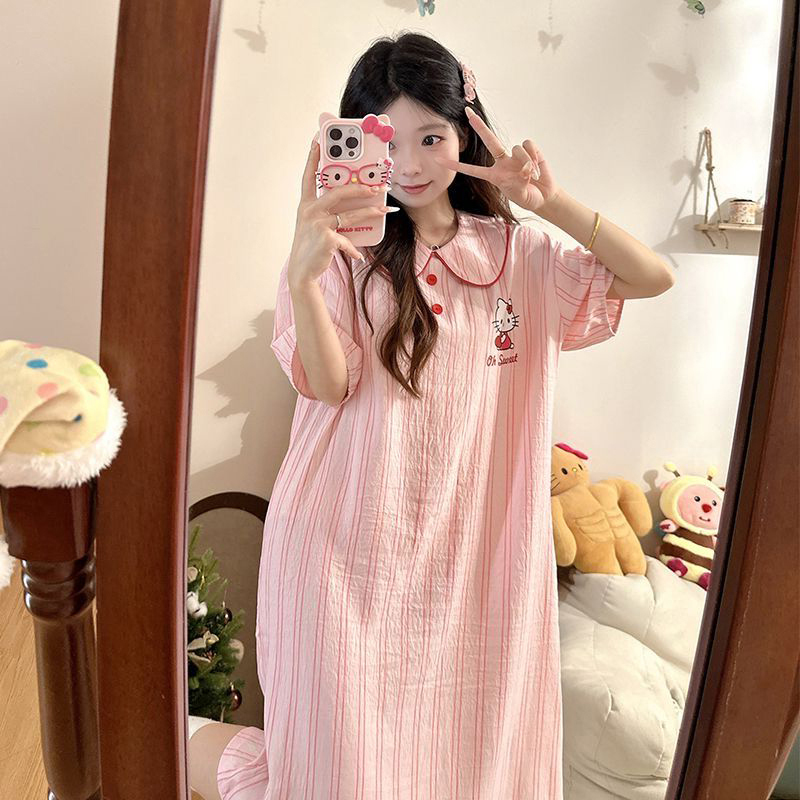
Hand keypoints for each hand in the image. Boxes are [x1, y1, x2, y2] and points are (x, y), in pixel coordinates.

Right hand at [288, 136, 391, 286]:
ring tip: (385, 211)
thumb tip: (351, 205)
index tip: (317, 140)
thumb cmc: (310, 247)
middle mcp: (310, 211)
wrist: (301, 271)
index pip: (309, 176)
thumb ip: (326, 213)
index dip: (312, 158)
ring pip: (350, 214)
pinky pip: (347, 240)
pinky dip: (353, 249)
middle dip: (361, 188)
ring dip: (371, 212)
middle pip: (339, 192)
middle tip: (377, 187)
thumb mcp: (313, 225)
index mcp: (306, 205)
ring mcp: (317, 224)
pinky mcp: (327, 239)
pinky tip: (358, 256)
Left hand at [433, 106, 560, 213]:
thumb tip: (524, 168)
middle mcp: (502, 161)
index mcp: (494, 175)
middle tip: (468, 112)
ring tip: (531, 175)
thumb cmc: (527, 197)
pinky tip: (537, 168)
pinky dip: (534, 156)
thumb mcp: (520, 194)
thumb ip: (519, 181)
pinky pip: (528, 146)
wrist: (543, 196)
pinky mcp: (530, 150)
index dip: (458, 166)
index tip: (441, 160)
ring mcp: (516, 155)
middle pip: (489, 140)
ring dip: (526, 162)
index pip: (473, 169)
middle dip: (479, 126)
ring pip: (517, 148)